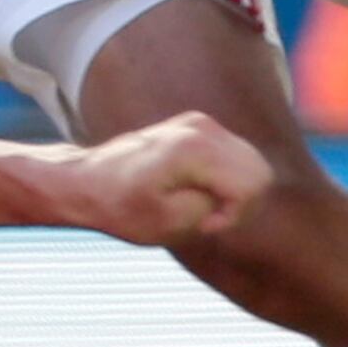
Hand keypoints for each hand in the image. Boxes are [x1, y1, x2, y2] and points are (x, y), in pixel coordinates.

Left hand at [49, 112, 270, 246]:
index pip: (253, 186)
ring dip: (234, 192)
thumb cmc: (121, 207)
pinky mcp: (198, 127)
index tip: (203, 224)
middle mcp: (202, 128)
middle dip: (240, 203)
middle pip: (259, 173)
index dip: (234, 214)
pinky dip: (226, 180)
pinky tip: (195, 190)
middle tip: (203, 216)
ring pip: (251, 165)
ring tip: (197, 203)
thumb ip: (213, 208)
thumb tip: (239, 193)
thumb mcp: (168, 223)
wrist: (88, 181)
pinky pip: (236, 158)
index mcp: (195, 149)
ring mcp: (201, 123)